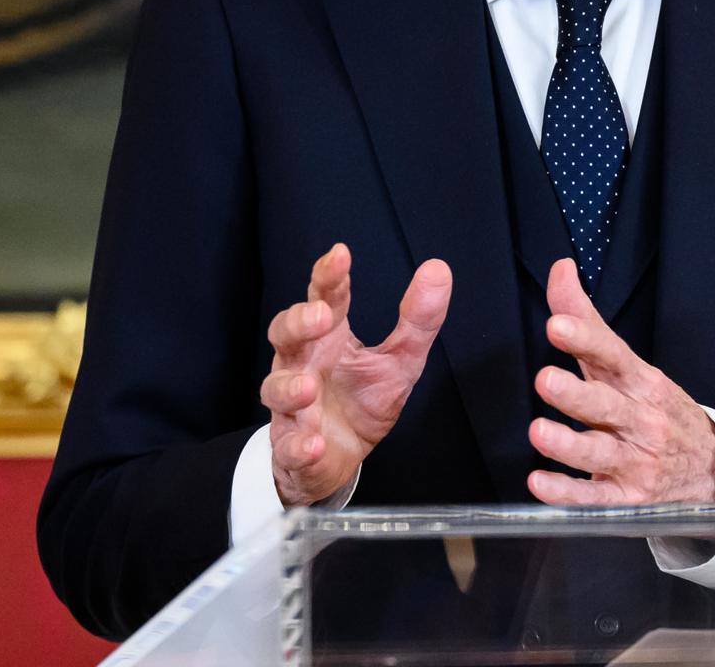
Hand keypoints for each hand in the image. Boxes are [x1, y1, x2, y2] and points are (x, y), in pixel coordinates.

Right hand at [260, 243, 451, 506]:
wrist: (340, 460)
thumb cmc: (363, 399)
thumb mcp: (401, 359)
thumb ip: (418, 319)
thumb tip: (439, 268)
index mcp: (329, 337)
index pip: (324, 298)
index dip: (329, 276)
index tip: (340, 254)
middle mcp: (302, 364)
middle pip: (285, 334)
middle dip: (298, 322)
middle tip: (321, 316)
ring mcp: (292, 406)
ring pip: (276, 388)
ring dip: (289, 386)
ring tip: (308, 387)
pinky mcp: (293, 446)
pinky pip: (290, 446)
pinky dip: (299, 445)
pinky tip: (312, 444)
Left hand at [528, 258, 714, 505]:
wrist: (710, 471)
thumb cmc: (657, 411)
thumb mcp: (628, 366)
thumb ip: (587, 321)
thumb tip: (560, 269)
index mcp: (640, 382)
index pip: (612, 356)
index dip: (585, 339)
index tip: (557, 325)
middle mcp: (639, 420)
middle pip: (607, 405)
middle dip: (577, 394)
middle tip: (546, 379)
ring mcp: (636, 462)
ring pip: (600, 453)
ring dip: (569, 445)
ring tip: (539, 432)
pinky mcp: (627, 500)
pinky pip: (594, 500)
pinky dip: (568, 494)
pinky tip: (540, 483)